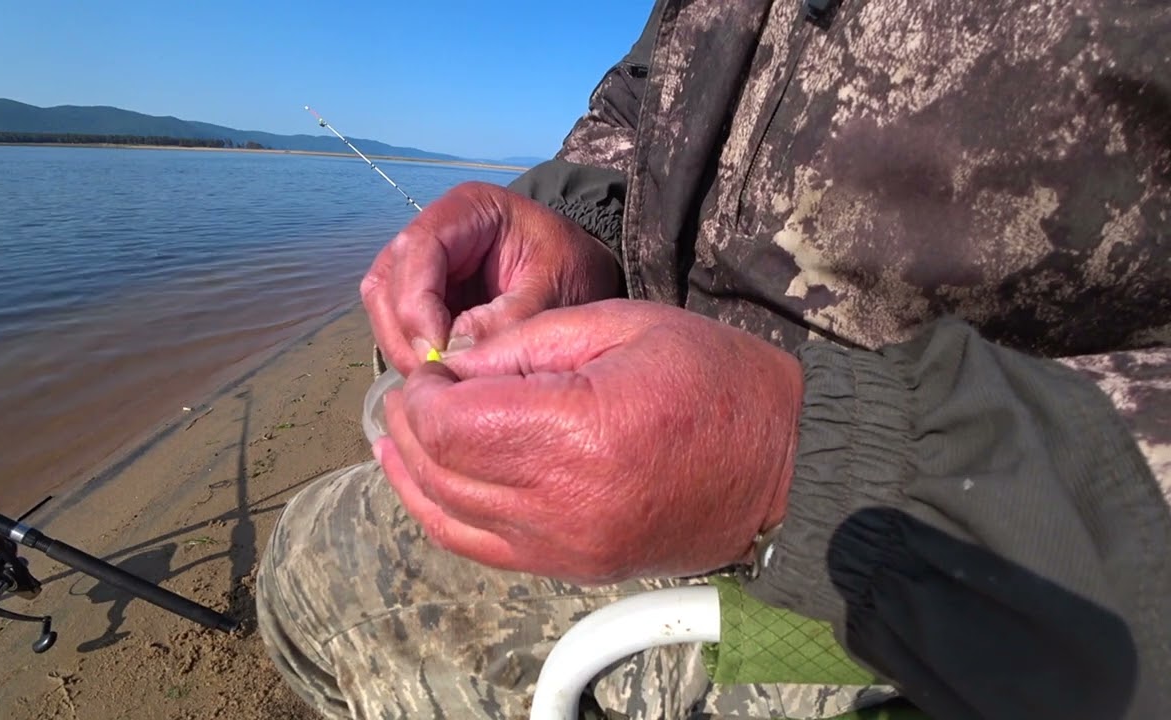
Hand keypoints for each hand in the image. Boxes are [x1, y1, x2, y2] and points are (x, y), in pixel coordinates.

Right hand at [360, 181, 620, 373]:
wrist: (584, 277)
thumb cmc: (574, 271)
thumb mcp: (556, 291)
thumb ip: (509, 320)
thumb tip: (452, 354)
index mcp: (469, 209)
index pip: (418, 248)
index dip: (417, 302)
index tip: (438, 353)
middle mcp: (435, 232)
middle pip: (388, 280)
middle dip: (405, 333)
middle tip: (435, 378)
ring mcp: (424, 267)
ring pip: (385, 308)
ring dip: (403, 348)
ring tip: (440, 381)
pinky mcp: (424, 299)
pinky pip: (399, 327)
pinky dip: (413, 355)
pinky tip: (442, 377)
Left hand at [374, 299, 802, 584]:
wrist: (782, 463)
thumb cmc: (712, 379)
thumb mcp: (620, 326)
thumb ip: (523, 345)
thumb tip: (449, 367)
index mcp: (580, 431)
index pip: (452, 424)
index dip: (420, 394)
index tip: (426, 367)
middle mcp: (564, 503)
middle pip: (442, 471)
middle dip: (409, 428)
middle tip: (410, 392)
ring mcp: (567, 547)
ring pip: (449, 517)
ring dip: (413, 472)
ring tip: (398, 433)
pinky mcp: (573, 568)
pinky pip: (481, 548)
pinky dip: (441, 515)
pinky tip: (423, 481)